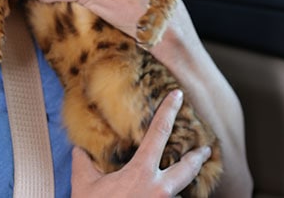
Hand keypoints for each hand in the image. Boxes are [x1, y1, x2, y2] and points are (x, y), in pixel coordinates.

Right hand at [71, 89, 211, 196]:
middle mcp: (160, 189)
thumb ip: (83, 164)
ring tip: (175, 181)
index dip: (168, 111)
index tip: (177, 96)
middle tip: (205, 149)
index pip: (159, 133)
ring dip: (176, 187)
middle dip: (198, 157)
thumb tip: (78, 151)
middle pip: (188, 167)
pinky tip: (160, 197)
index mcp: (141, 173)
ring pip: (178, 192)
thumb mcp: (84, 186)